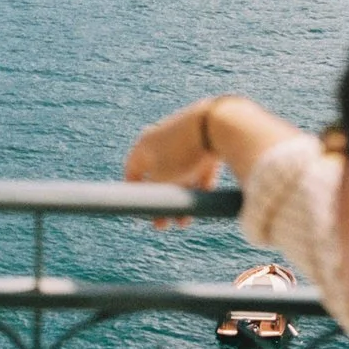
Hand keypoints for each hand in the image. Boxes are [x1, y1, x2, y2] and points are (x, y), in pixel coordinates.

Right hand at [123, 100, 220, 226]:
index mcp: (143, 145)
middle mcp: (160, 139)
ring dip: (182, 198)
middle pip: (159, 177)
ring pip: (181, 174)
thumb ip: (156, 200)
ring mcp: (183, 139)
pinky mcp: (204, 140)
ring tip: (187, 220)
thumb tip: (154, 217)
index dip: (136, 196)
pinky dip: (199, 184)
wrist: (215, 124)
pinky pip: (199, 167)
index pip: (133, 173)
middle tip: (164, 224)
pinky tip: (204, 202)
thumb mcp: (164, 182)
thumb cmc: (182, 154)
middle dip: (163, 203)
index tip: (142, 214)